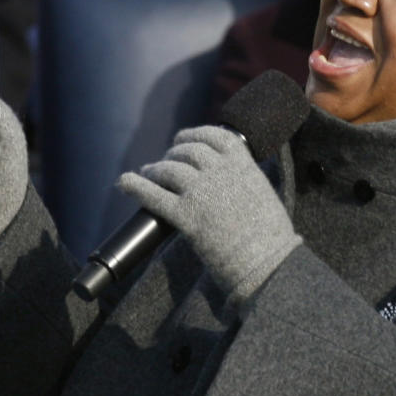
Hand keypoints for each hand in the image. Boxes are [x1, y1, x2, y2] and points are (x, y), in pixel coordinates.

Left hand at [116, 126, 301, 301]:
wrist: (268, 262)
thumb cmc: (271, 237)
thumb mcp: (263, 194)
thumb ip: (244, 182)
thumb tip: (230, 183)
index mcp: (243, 165)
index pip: (214, 135)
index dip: (195, 134)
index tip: (184, 138)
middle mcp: (220, 172)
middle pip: (188, 150)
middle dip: (173, 153)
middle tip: (166, 161)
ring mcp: (201, 192)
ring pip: (169, 169)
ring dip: (155, 169)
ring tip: (148, 172)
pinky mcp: (186, 216)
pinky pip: (154, 195)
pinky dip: (135, 186)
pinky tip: (124, 182)